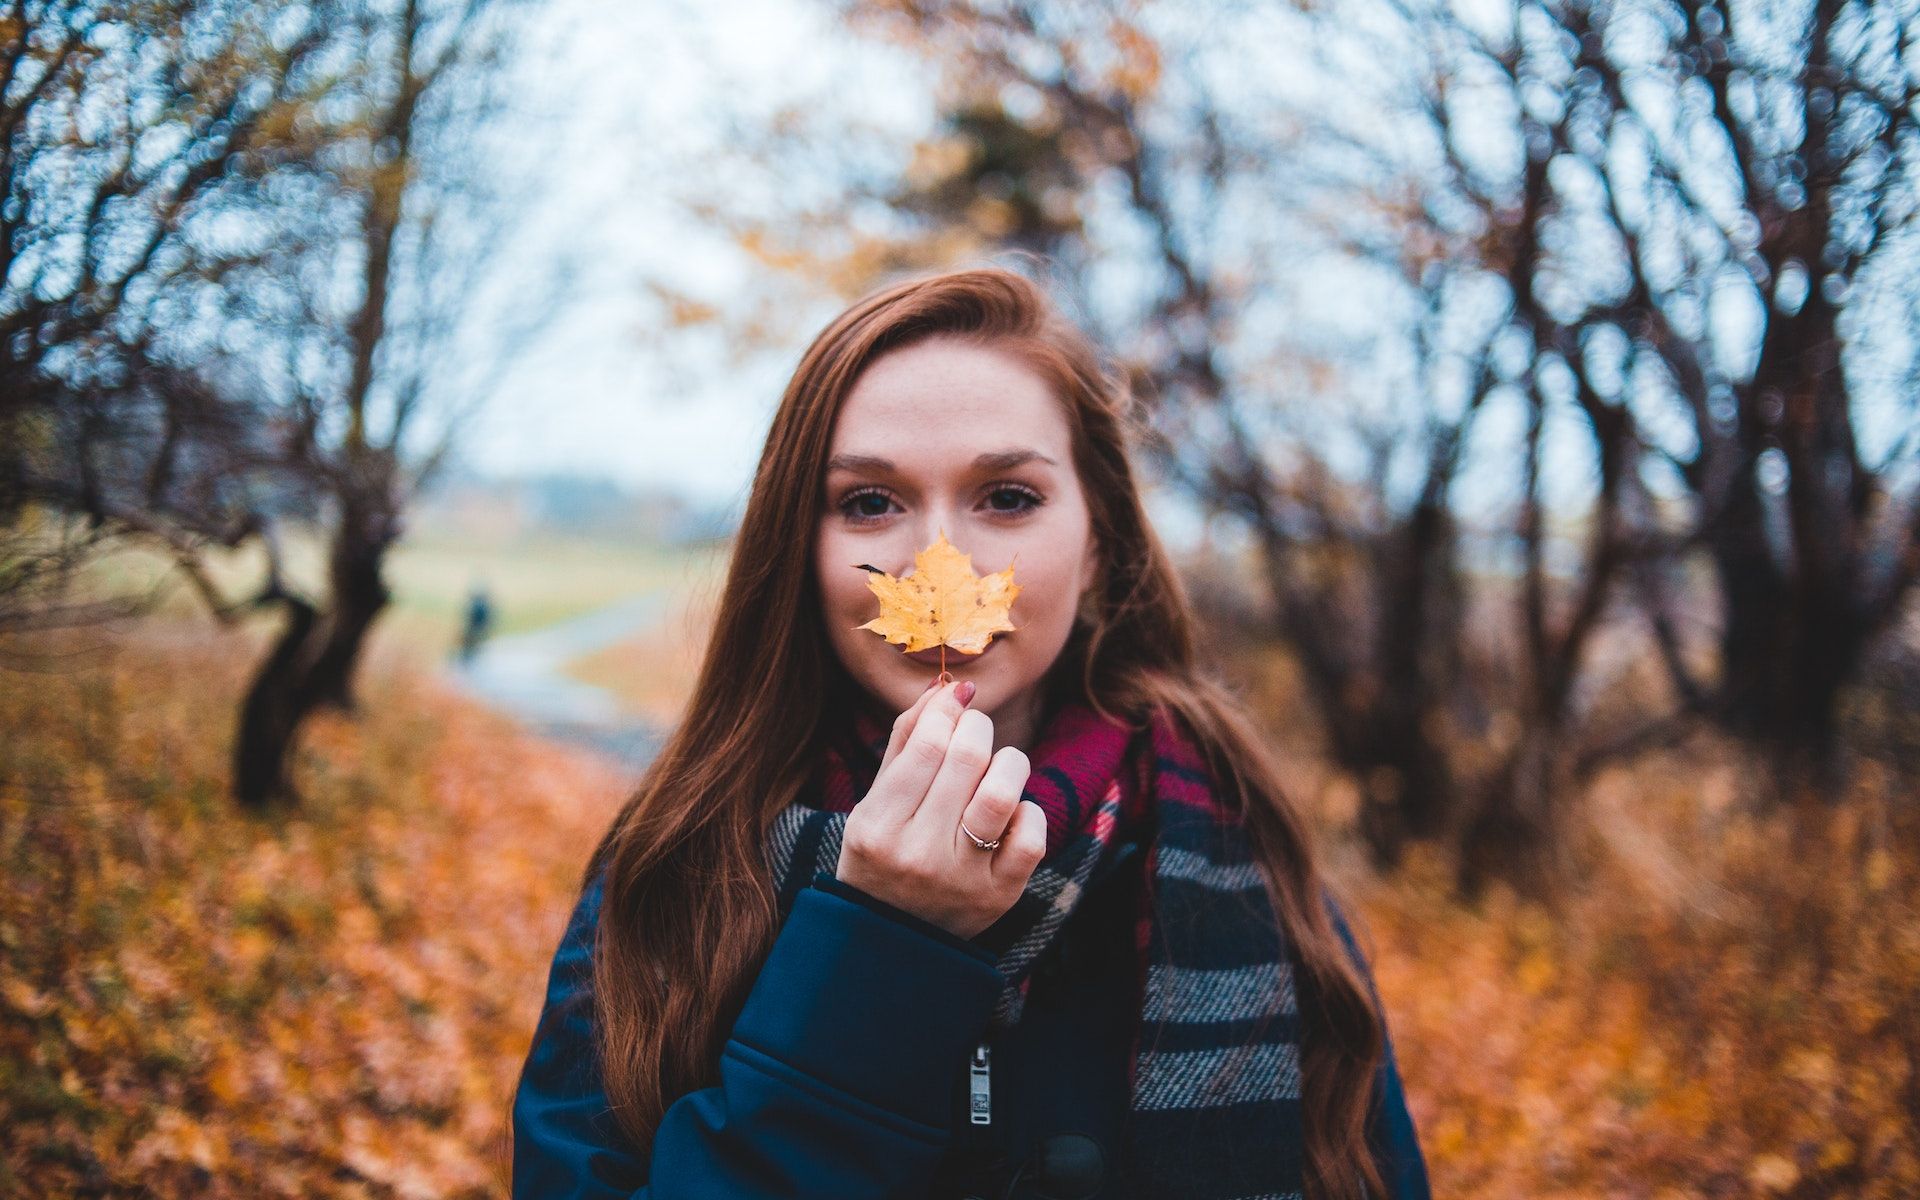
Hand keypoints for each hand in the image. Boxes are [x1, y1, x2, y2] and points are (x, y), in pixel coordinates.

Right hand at [835, 679, 1046, 940]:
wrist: (893, 938)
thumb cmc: (884, 853)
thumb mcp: (876, 800)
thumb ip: (907, 739)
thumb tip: (950, 687)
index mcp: (878, 826)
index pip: (926, 744)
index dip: (948, 710)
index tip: (956, 702)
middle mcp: (918, 854)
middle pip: (967, 758)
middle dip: (978, 728)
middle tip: (975, 731)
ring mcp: (962, 878)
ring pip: (1002, 793)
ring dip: (1008, 762)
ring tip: (998, 766)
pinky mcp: (1000, 896)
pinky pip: (1031, 836)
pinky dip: (1028, 812)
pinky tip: (1010, 814)